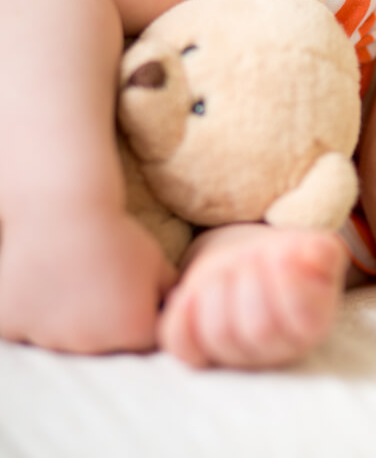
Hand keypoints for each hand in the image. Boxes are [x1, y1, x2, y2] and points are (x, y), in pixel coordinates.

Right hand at [0, 206, 176, 352]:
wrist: (63, 208)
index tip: (129, 288)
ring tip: (71, 279)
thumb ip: (171, 298)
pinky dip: (34, 313)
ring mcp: (47, 338)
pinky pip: (27, 329)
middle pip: (102, 346)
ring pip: (63, 338)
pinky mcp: (11, 326)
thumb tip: (179, 315)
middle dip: (106, 322)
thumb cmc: (118, 235)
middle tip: (98, 281)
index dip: (140, 315)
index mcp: (132, 331)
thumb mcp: (159, 265)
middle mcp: (91, 343)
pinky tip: (43, 283)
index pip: (143, 340)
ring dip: (68, 319)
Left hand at [159, 225, 347, 368]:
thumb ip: (324, 252)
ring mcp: (235, 356)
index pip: (302, 320)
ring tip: (226, 268)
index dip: (288, 283)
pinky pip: (182, 344)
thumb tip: (316, 256)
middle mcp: (277, 352)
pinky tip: (191, 292)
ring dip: (216, 290)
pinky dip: (181, 315)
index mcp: (313, 327)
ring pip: (219, 335)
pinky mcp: (197, 350)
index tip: (281, 254)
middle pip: (258, 329)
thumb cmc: (288, 257)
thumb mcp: (315, 249)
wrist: (252, 265)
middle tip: (250, 258)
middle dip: (249, 282)